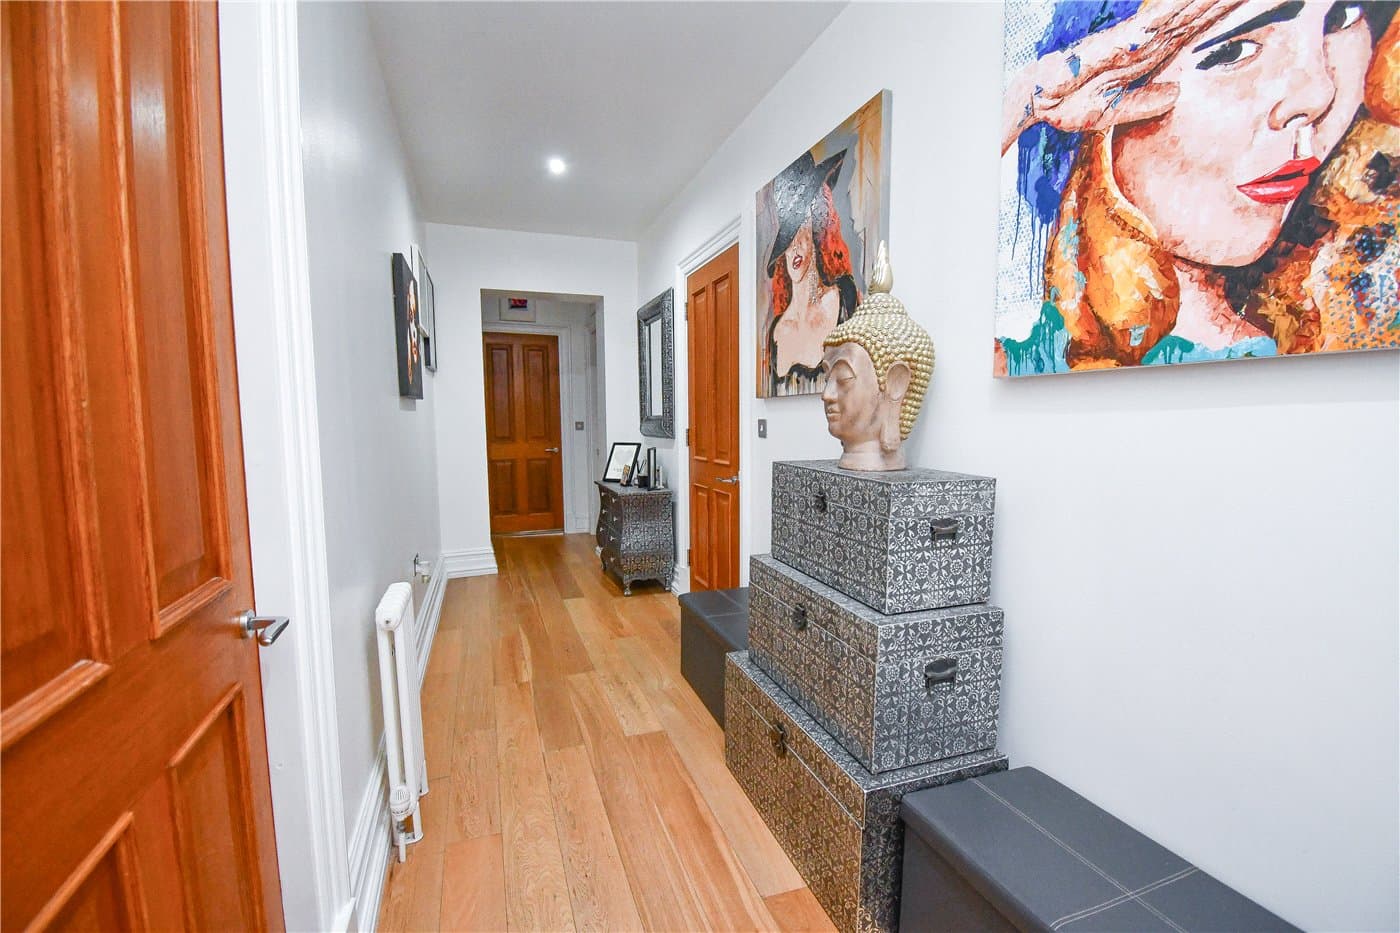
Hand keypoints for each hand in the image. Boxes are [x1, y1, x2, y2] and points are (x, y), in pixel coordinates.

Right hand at [1002, 0, 1245, 152]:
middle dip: (1227, 0)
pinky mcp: (1122, 42)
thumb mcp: (1115, 110)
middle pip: (1199, 13)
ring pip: (1184, 10)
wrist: (1038, 101)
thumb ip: (1146, 102)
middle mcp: (1149, 41)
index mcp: (1150, 55)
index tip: (1258, 0)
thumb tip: (1176, 93)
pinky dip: (1177, 7)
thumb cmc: (1071, 105)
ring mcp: (1137, 38)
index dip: (1225, 14)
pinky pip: (1156, 21)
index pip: (1196, 30)